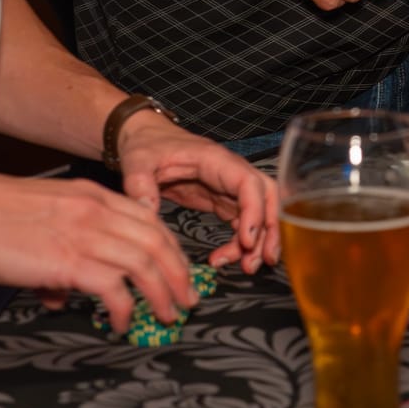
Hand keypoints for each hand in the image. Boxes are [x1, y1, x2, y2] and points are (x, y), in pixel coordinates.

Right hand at [0, 165, 199, 334]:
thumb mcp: (45, 219)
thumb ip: (64, 250)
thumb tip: (61, 294)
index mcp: (96, 198)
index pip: (151, 221)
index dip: (172, 248)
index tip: (180, 270)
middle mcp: (100, 212)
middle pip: (158, 243)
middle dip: (179, 274)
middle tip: (188, 299)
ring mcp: (87, 235)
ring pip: (145, 264)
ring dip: (163, 293)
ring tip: (169, 315)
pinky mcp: (70, 261)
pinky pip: (114, 288)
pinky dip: (125, 308)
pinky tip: (123, 323)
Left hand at [116, 110, 280, 273]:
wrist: (144, 139)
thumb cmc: (145, 145)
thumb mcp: (138, 161)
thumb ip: (140, 184)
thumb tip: (146, 211)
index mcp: (215, 160)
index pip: (249, 183)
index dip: (254, 211)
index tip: (247, 239)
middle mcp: (229, 172)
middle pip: (266, 197)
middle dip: (270, 228)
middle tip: (263, 259)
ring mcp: (227, 187)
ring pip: (258, 212)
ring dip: (259, 240)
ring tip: (247, 267)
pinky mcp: (220, 200)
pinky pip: (241, 221)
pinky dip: (240, 242)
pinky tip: (226, 258)